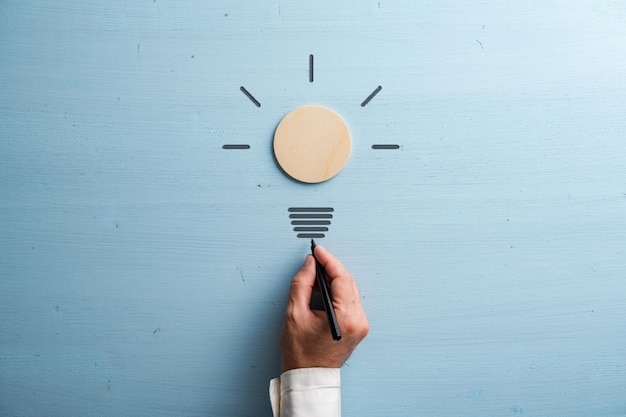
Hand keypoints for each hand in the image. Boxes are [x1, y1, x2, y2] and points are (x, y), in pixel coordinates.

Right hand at [280, 245, 368, 371]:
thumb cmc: (301, 353)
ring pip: (350, 289)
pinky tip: (324, 288)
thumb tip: (310, 265)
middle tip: (314, 260)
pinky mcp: (357, 327)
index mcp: (346, 318)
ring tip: (316, 273)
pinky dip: (337, 290)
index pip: (341, 278)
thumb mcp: (294, 314)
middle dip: (331, 268)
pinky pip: (349, 300)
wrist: (308, 377)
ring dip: (334, 279)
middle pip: (348, 282)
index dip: (329, 261)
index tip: (318, 251)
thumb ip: (302, 284)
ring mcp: (360, 325)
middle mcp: (358, 321)